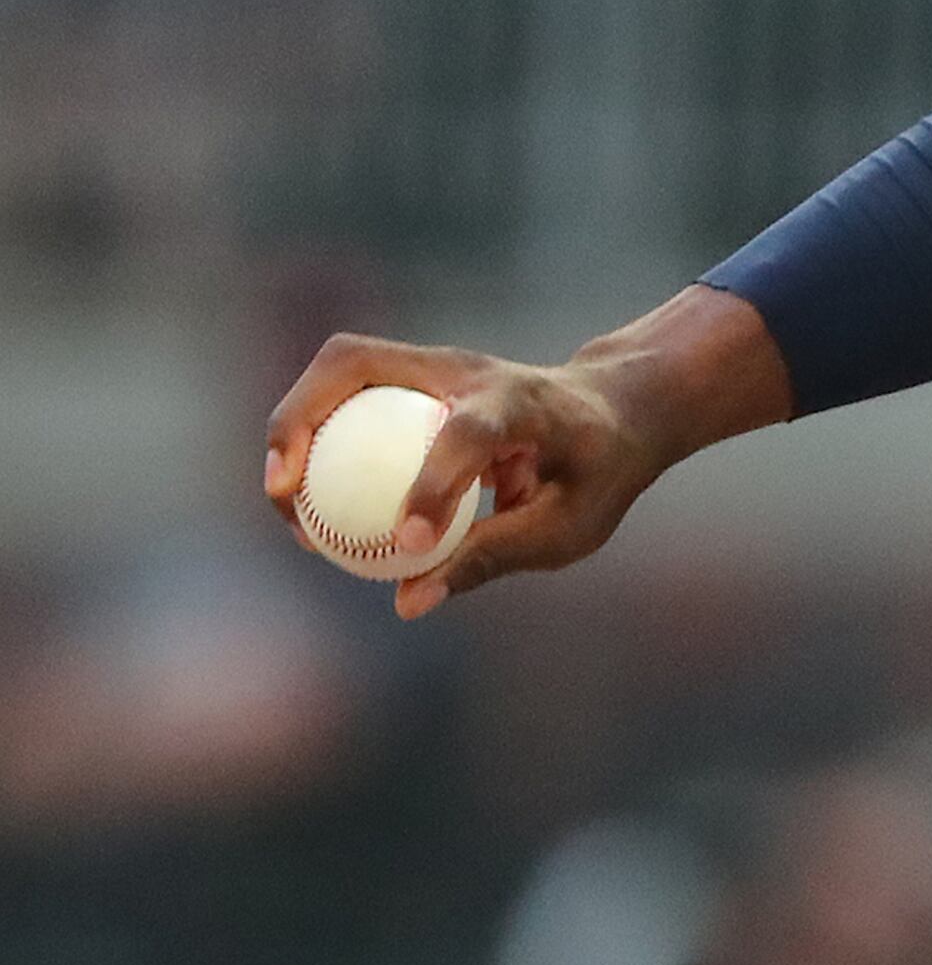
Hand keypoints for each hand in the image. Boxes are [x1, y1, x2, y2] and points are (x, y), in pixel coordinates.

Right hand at [261, 286, 792, 618]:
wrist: (617, 409)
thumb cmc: (597, 474)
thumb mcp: (568, 527)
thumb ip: (490, 559)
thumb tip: (406, 603)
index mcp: (522, 404)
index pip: (466, 433)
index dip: (429, 485)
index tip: (402, 544)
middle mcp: (466, 370)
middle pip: (356, 362)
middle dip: (299, 419)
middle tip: (281, 496)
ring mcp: (432, 363)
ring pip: (336, 369)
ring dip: (290, 428)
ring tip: (283, 507)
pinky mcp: (410, 376)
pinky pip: (343, 396)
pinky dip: (311, 440)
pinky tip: (304, 504)